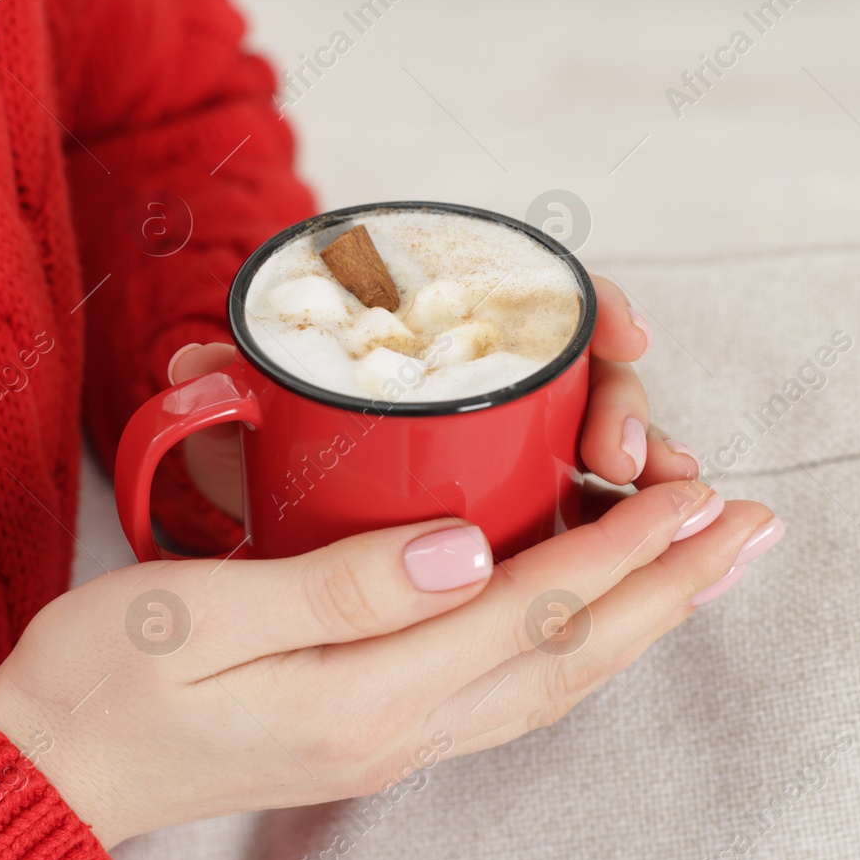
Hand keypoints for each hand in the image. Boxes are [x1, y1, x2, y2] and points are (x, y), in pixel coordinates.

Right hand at [0, 481, 778, 846]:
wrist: (52, 768)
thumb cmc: (104, 680)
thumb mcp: (202, 611)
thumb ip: (341, 584)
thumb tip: (465, 546)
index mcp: (364, 695)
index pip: (532, 609)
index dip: (626, 550)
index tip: (698, 498)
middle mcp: (399, 731)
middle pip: (572, 656)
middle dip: (673, 590)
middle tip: (752, 531)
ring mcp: (392, 742)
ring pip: (552, 681)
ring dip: (640, 620)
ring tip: (703, 568)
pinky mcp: (374, 731)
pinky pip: (508, 691)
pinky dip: (572, 647)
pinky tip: (590, 616)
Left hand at [167, 274, 697, 520]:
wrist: (254, 500)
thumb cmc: (259, 446)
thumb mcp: (241, 423)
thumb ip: (224, 391)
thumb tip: (200, 367)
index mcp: (432, 333)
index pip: (531, 298)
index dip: (587, 307)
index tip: (619, 331)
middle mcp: (487, 378)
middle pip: (585, 376)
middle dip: (626, 408)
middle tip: (617, 456)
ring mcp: (513, 445)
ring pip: (601, 443)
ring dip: (644, 466)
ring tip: (659, 500)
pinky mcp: (522, 507)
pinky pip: (588, 514)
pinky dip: (623, 530)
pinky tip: (656, 560)